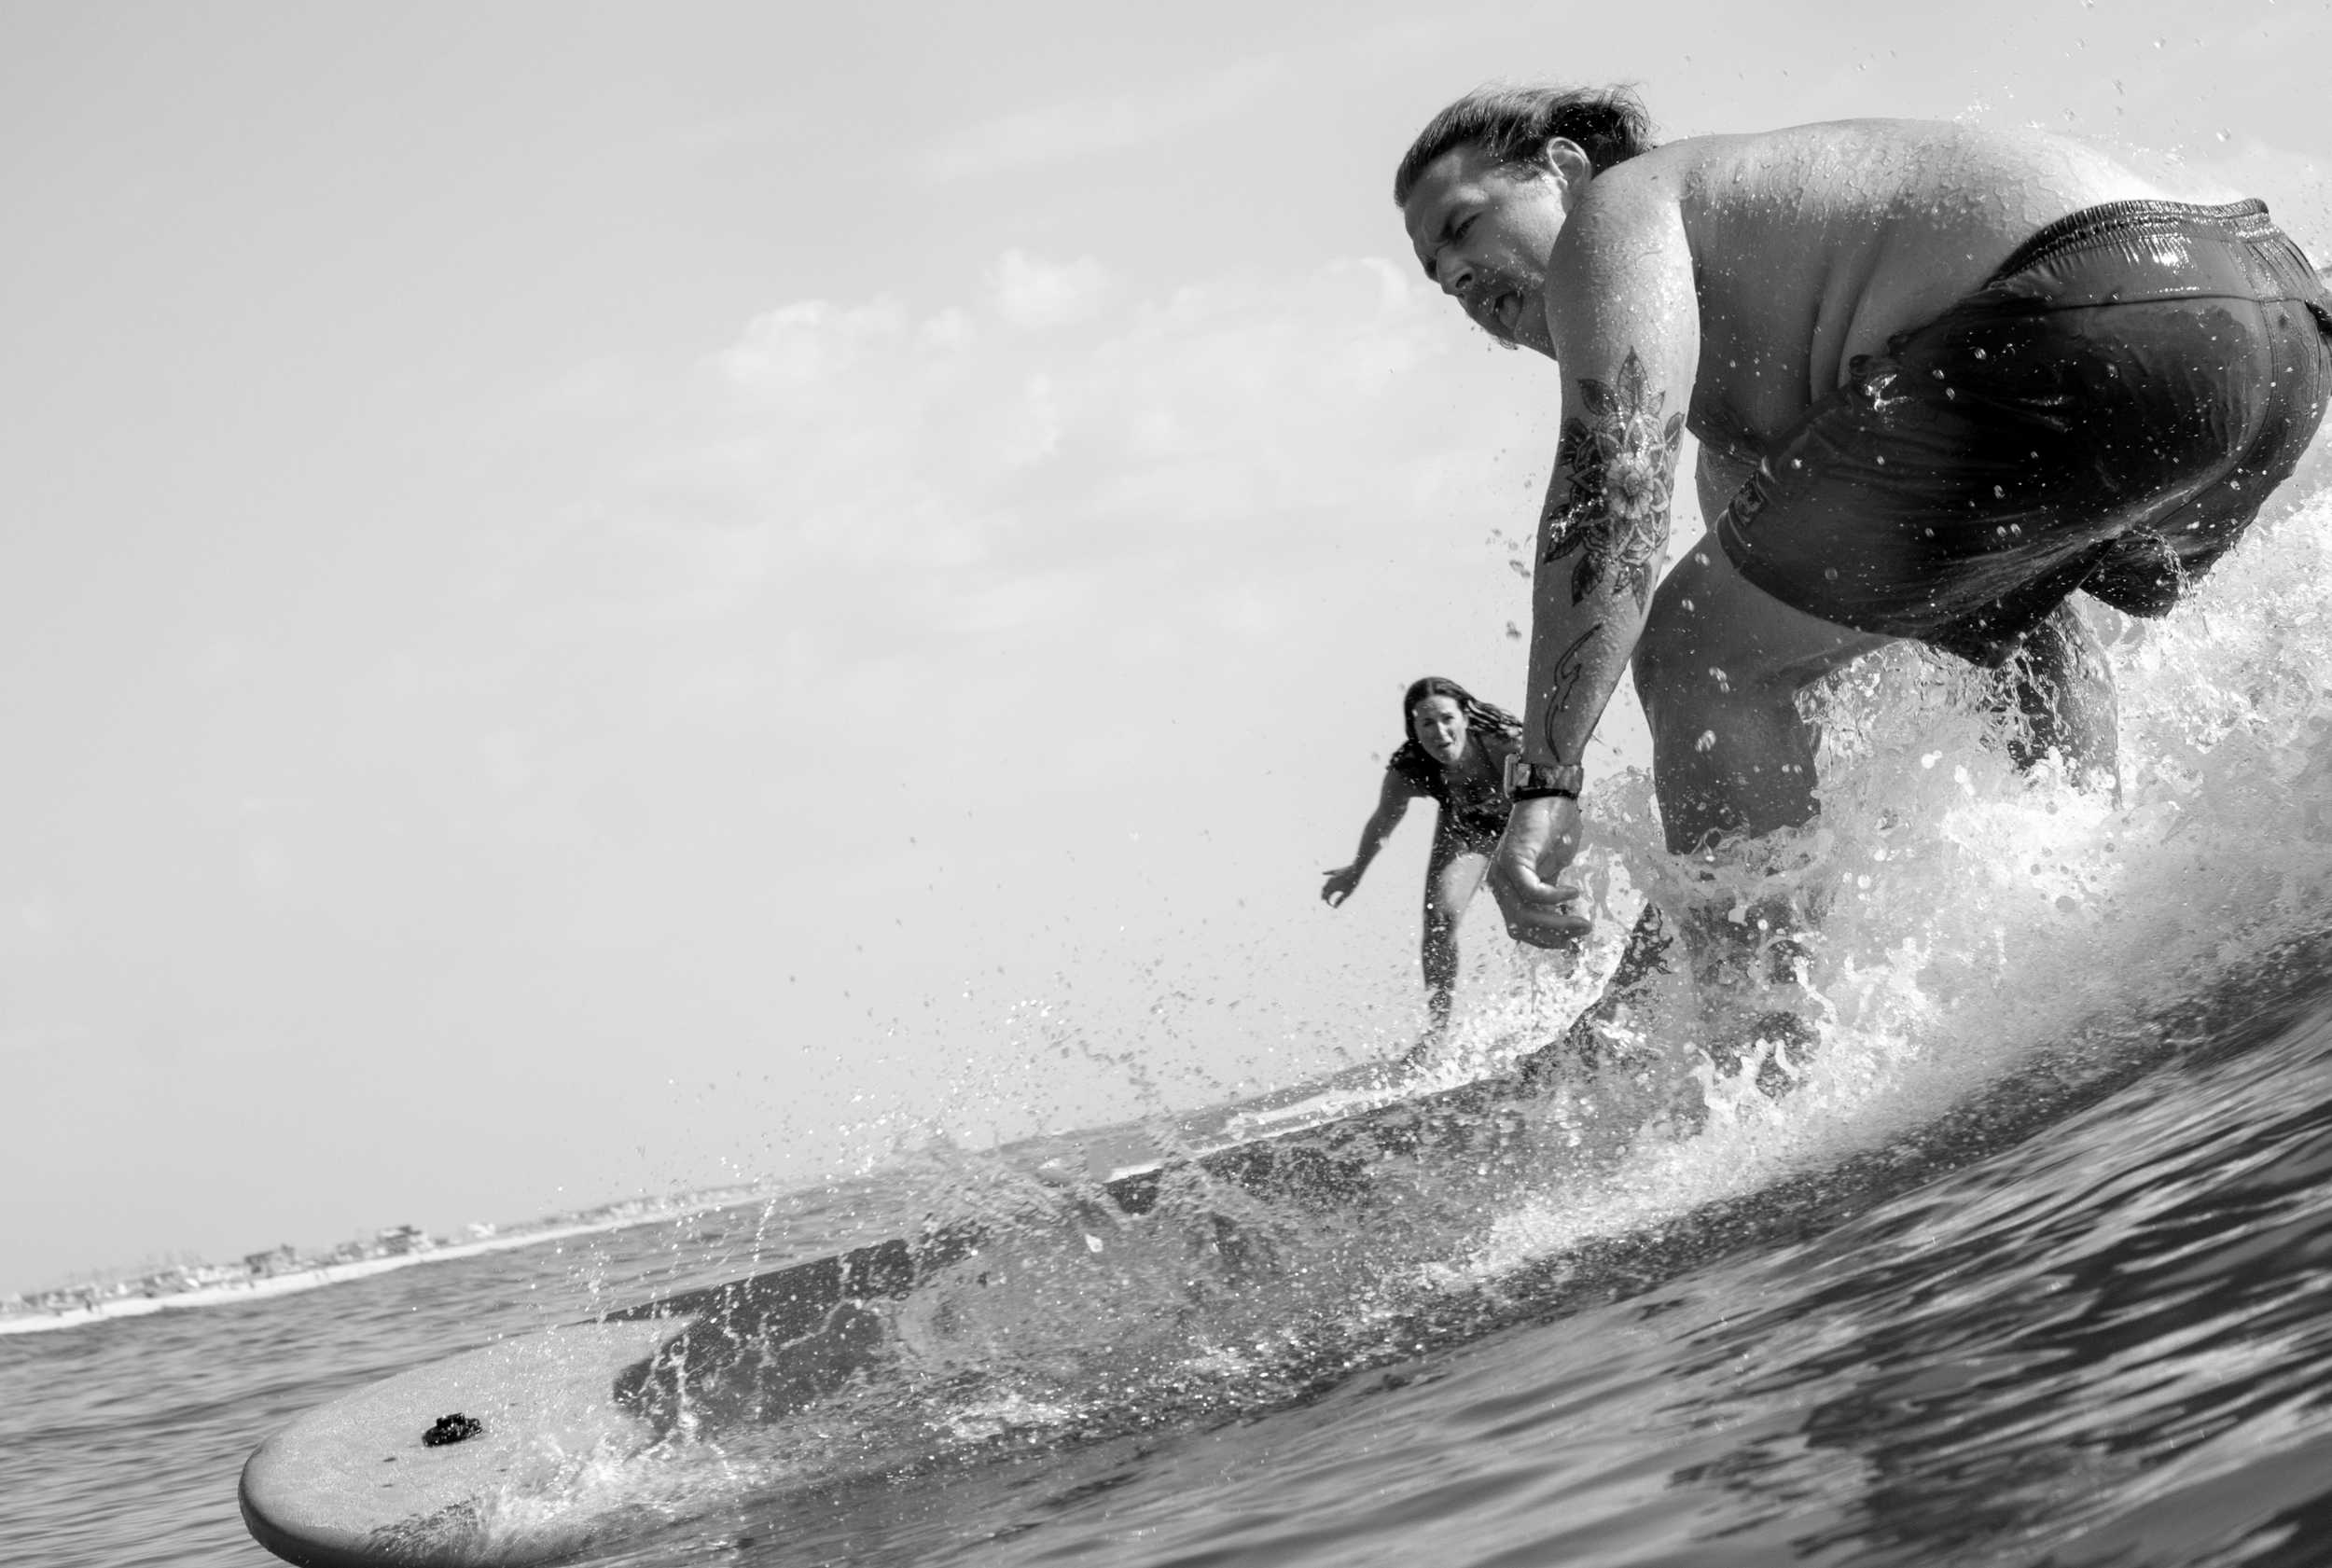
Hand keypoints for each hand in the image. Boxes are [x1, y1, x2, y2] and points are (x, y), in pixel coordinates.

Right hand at [1320, 864, 1362, 906]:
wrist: (1355, 871)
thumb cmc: (1352, 884)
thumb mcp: (1347, 894)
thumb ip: (1340, 900)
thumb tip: (1335, 907)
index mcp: (1332, 888)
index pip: (1326, 897)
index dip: (1328, 902)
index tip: (1331, 905)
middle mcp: (1330, 882)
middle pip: (1324, 890)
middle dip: (1324, 896)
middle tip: (1324, 900)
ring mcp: (1332, 876)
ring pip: (1326, 883)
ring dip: (1325, 888)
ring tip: (1325, 891)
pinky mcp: (1335, 871)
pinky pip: (1328, 873)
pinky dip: (1325, 874)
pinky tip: (1323, 873)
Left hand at [1489, 795, 1591, 948]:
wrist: (1550, 796)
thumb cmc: (1554, 831)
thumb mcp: (1555, 871)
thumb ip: (1552, 896)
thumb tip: (1565, 922)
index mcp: (1507, 890)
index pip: (1520, 927)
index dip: (1545, 939)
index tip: (1571, 942)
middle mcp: (1499, 884)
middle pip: (1521, 927)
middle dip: (1554, 936)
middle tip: (1583, 933)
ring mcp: (1502, 873)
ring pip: (1524, 915)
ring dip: (1557, 923)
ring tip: (1583, 921)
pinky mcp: (1512, 861)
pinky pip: (1532, 892)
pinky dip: (1554, 897)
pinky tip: (1573, 893)